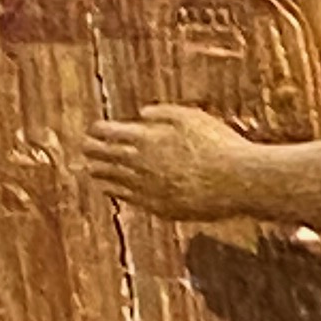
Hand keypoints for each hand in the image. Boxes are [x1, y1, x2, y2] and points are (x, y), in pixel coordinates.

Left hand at [81, 103, 261, 224]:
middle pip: (105, 157)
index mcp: (146, 139)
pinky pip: (129, 198)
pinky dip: (115, 192)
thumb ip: (163, 113)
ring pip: (112, 180)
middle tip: (84, 148)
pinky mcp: (158, 207)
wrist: (236, 181)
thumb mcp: (191, 118)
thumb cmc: (218, 144)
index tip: (92, 129)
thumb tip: (140, 113)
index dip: (98, 130)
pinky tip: (112, 190)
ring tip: (91, 170)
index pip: (109, 133)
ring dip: (98, 173)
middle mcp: (140, 165)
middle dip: (92, 150)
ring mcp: (147, 188)